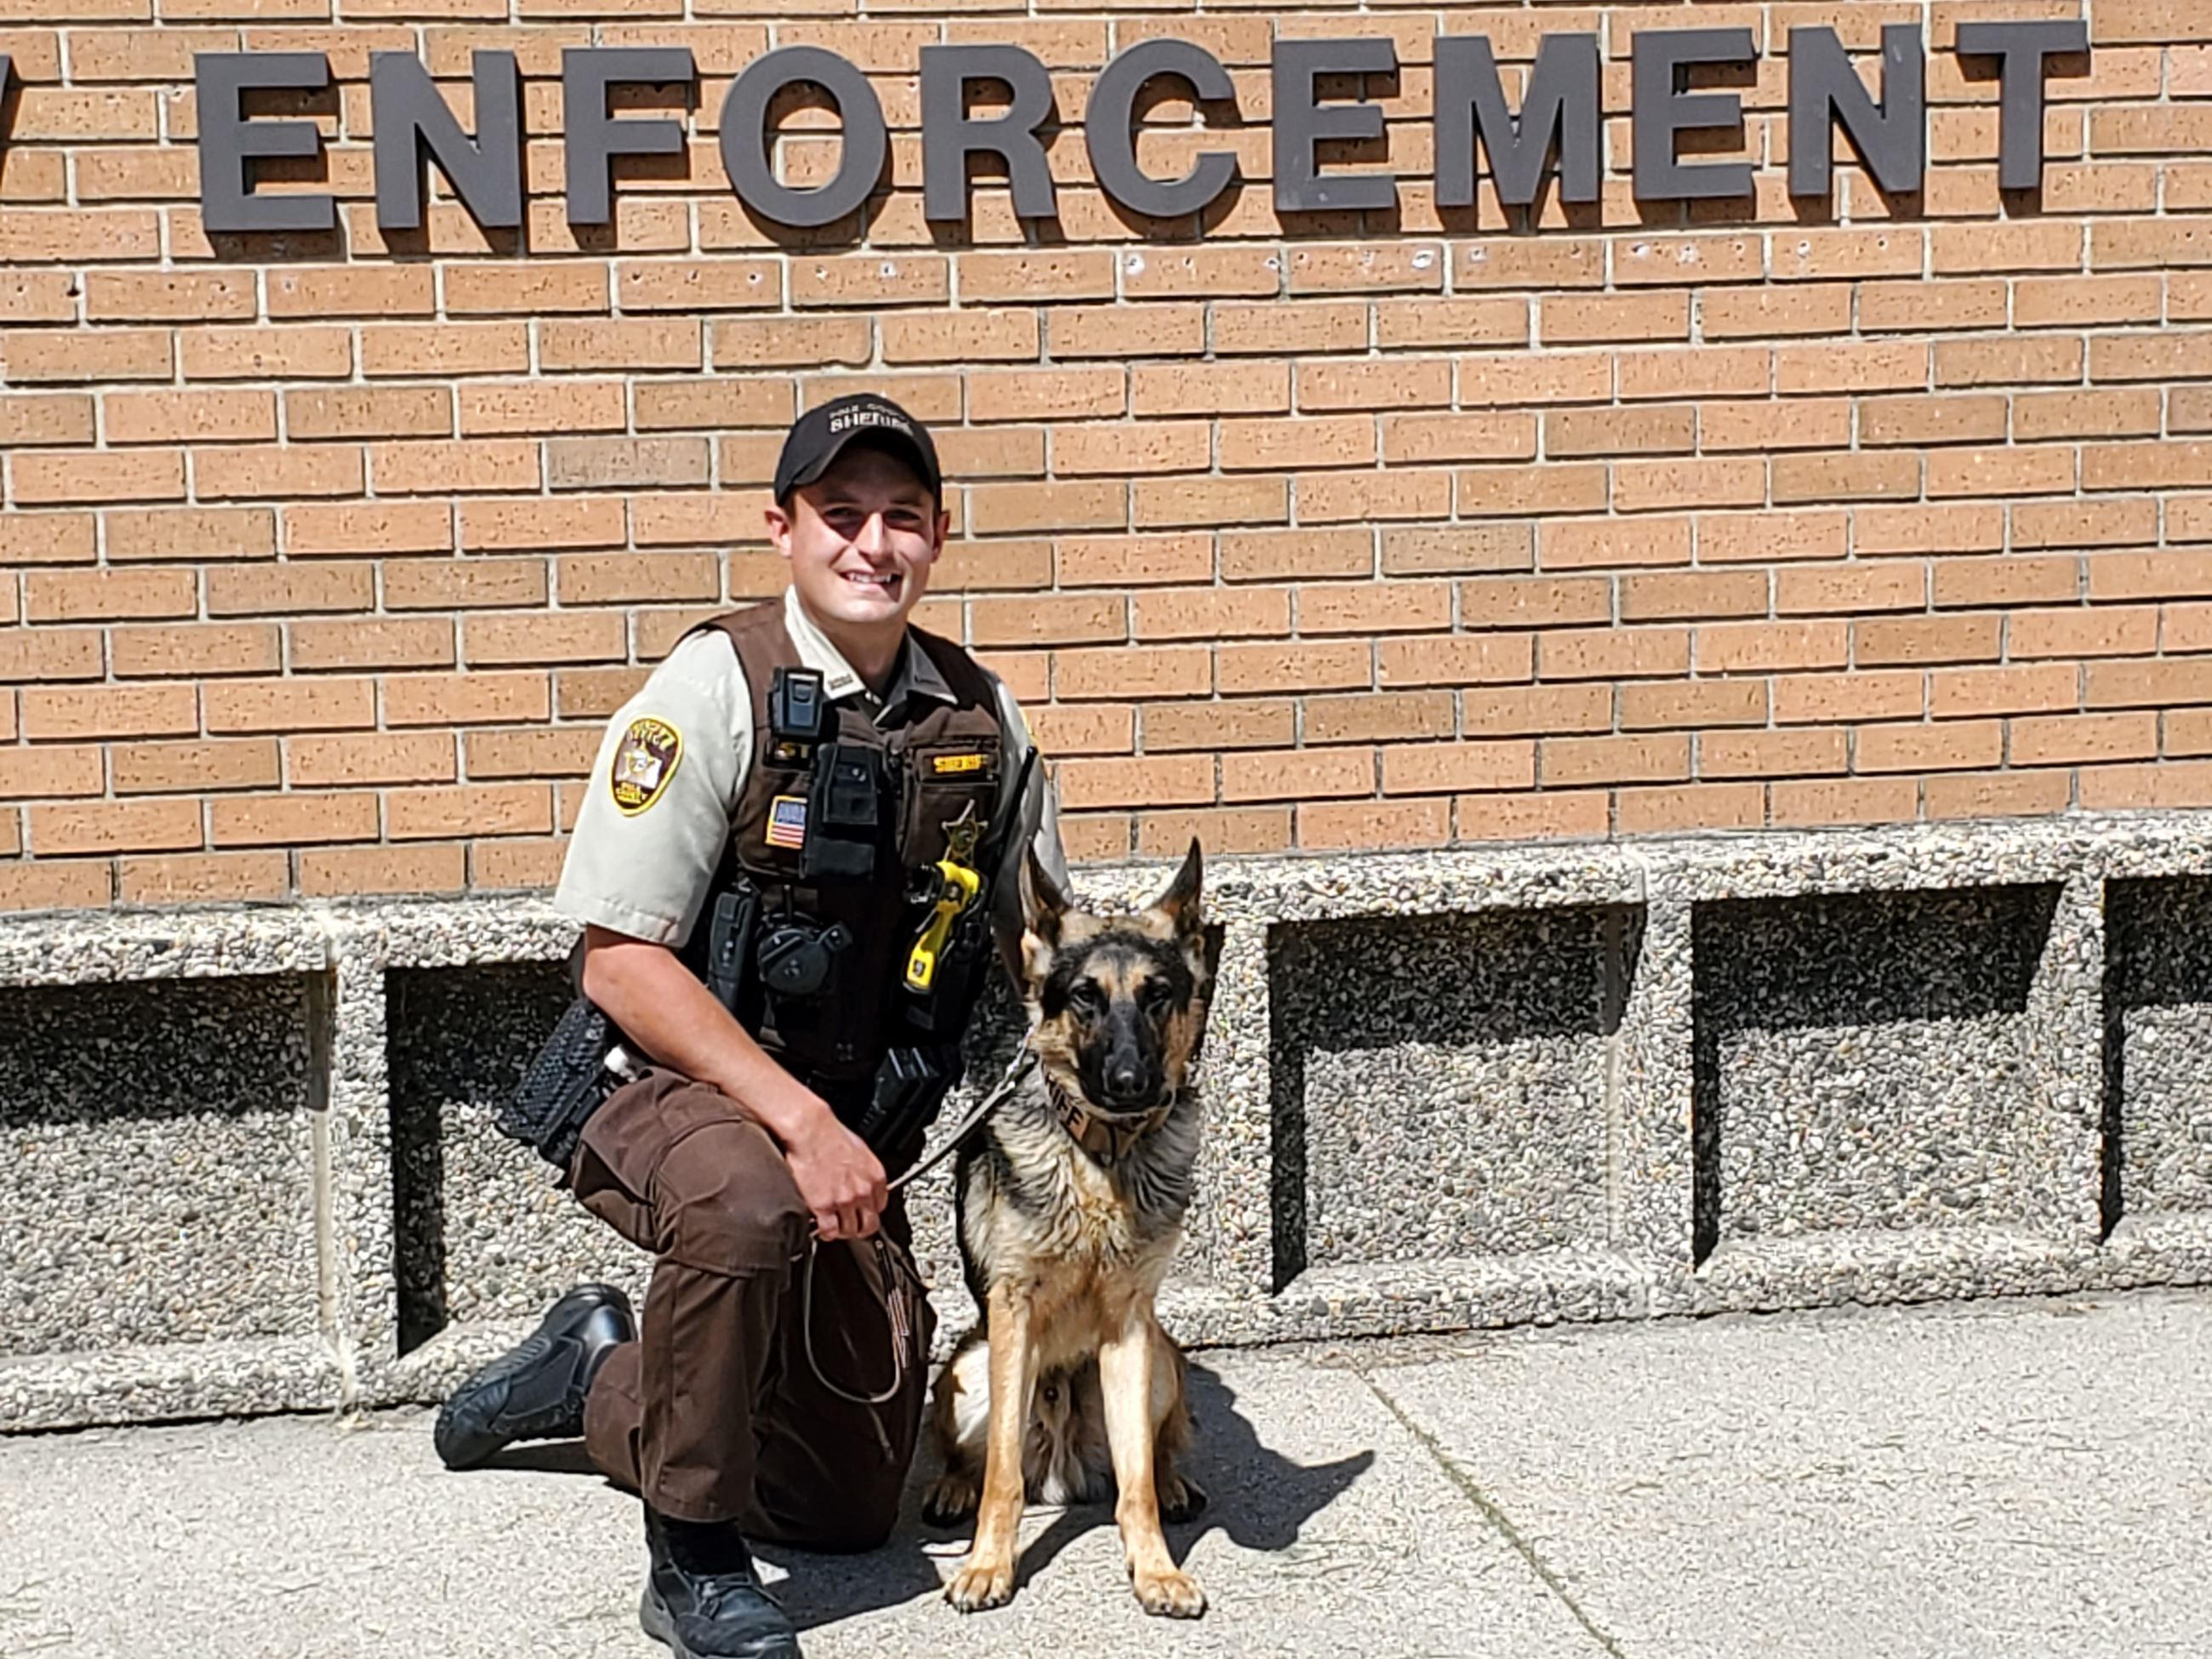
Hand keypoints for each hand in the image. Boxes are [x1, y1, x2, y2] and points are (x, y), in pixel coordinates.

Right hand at [784, 1109, 887, 1241]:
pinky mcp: (824, 1206)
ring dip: (841, 1231)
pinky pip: (829, 1231)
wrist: (810, 1131)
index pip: (880, 1207)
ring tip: (834, 1226)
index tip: (862, 1213)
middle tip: (850, 1227)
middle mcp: (863, 1191)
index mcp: (875, 1177)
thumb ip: (865, 1172)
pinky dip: (826, 1232)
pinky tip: (822, 1227)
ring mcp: (844, 1201)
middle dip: (859, 1228)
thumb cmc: (830, 1134)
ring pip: (849, 1231)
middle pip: (869, 1225)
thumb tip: (862, 1181)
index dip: (868, 1212)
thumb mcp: (860, 1150)